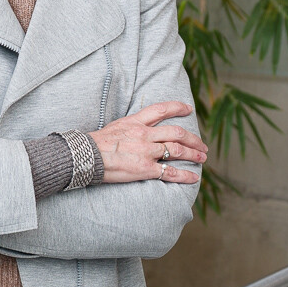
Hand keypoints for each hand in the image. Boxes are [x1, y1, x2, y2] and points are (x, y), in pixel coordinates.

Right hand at [89, 101, 205, 184]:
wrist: (85, 156)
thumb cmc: (95, 143)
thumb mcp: (114, 127)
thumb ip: (130, 127)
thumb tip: (138, 130)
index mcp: (135, 122)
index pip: (161, 110)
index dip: (178, 108)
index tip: (189, 109)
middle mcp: (144, 135)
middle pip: (177, 133)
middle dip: (193, 139)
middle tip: (202, 145)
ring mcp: (146, 152)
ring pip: (178, 151)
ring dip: (194, 155)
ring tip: (202, 158)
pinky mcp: (145, 169)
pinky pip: (170, 172)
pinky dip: (185, 176)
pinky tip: (194, 178)